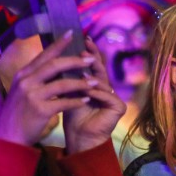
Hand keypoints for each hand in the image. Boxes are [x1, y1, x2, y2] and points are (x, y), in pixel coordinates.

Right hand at [0, 32, 110, 146]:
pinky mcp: (41, 109)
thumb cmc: (17, 114)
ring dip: (82, 82)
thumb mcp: (22, 91)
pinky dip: (77, 100)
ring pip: (63, 83)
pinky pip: (64, 102)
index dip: (58, 44)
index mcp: (22, 74)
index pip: (44, 55)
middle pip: (55, 64)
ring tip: (96, 82)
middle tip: (91, 59)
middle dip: (76, 61)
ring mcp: (33, 95)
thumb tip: (55, 66)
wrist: (8, 137)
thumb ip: (36, 78)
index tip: (71, 34)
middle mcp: (26, 81)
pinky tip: (86, 99)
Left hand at [62, 36, 125, 153]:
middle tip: (84, 50)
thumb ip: (67, 76)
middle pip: (100, 69)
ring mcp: (114, 97)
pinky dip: (96, 93)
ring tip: (82, 70)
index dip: (88, 52)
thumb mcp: (67, 91)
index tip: (81, 38)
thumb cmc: (71, 115)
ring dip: (91, 77)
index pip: (92, 64)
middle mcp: (107, 88)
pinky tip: (87, 89)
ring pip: (103, 82)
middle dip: (92, 59)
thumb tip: (56, 54)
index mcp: (95, 83)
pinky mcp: (119, 107)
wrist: (79, 137)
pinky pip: (107, 96)